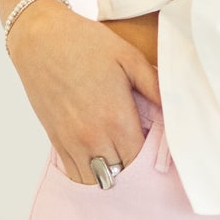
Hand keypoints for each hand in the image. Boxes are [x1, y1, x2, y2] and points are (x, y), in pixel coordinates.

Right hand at [7, 0, 160, 181]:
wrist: (40, 38)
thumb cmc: (86, 43)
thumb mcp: (129, 57)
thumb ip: (155, 87)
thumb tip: (178, 109)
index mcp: (116, 118)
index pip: (142, 161)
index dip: (153, 159)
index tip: (158, 147)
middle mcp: (93, 136)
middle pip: (122, 175)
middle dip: (136, 169)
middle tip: (142, 152)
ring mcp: (72, 142)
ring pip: (98, 181)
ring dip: (113, 174)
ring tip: (121, 157)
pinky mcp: (56, 141)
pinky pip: (76, 175)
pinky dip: (91, 174)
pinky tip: (101, 159)